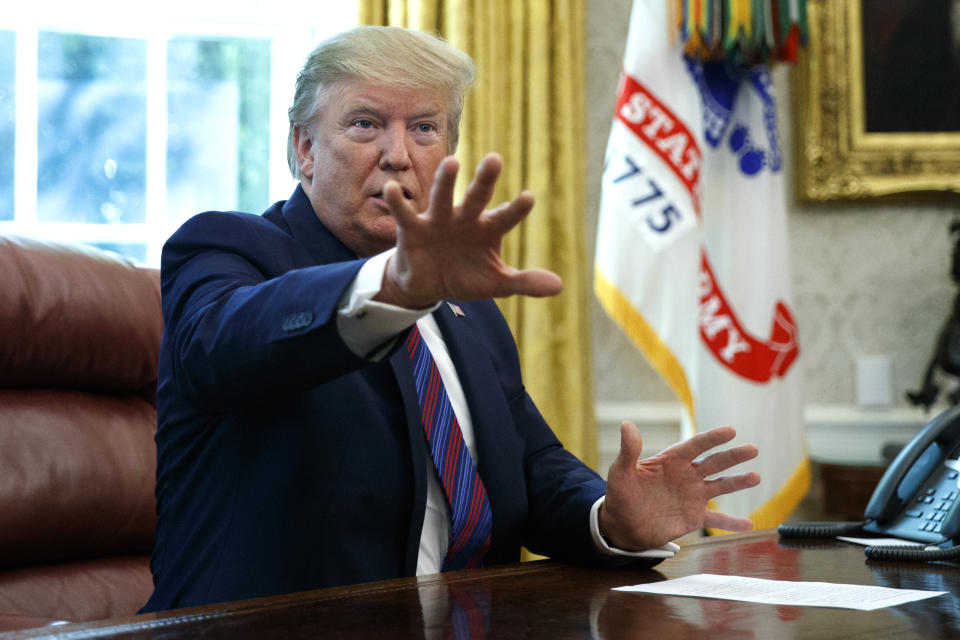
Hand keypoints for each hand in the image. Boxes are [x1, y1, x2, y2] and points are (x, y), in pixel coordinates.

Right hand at [374, 153, 562, 308]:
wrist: (429, 286)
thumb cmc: (466, 275)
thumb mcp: (496, 283)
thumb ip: (525, 282)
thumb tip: (558, 286)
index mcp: (487, 228)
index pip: (505, 217)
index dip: (516, 209)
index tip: (529, 198)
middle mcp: (465, 218)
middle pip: (476, 196)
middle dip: (484, 180)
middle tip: (495, 159)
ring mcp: (438, 220)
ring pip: (443, 197)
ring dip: (446, 181)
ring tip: (452, 162)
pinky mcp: (413, 229)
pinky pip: (404, 214)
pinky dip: (398, 202)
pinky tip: (393, 188)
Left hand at [599, 422, 760, 550]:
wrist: (623, 525)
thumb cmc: (621, 494)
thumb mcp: (621, 472)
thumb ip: (628, 450)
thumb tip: (626, 425)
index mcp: (671, 460)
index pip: (695, 445)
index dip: (712, 438)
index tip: (730, 431)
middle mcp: (687, 475)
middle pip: (714, 462)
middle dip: (733, 456)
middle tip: (753, 449)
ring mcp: (693, 496)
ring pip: (720, 486)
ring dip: (738, 482)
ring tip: (756, 477)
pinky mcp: (695, 517)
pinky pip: (717, 519)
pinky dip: (733, 522)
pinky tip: (750, 524)